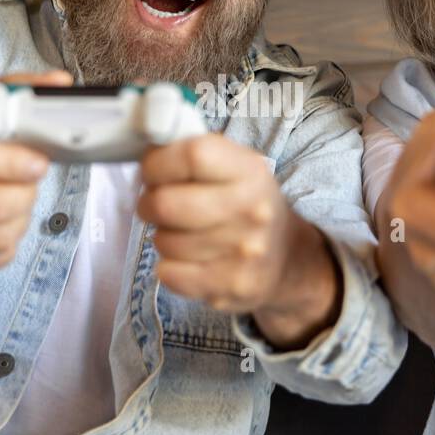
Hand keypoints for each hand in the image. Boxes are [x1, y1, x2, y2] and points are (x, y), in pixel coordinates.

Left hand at [136, 133, 338, 345]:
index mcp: (250, 172)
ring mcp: (243, 252)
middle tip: (156, 206)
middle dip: (149, 205)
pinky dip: (169, 268)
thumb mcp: (235, 168)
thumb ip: (194, 155)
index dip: (158, 163)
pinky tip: (188, 260)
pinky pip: (169, 274)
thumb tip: (147, 148)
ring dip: (163, 238)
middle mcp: (251, 210)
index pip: (192, 155)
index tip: (151, 171)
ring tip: (182, 234)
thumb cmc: (246, 205)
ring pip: (164, 242)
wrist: (287, 259)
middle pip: (167, 203)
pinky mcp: (230, 286)